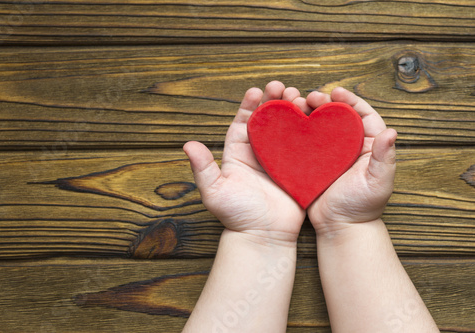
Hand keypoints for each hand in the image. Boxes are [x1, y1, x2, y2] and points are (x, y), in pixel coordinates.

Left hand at [184, 81, 306, 244]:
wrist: (263, 238)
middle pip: (267, 120)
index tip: (256, 90)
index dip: (249, 105)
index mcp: (239, 153)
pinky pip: (304, 147)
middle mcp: (259, 153)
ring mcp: (280, 161)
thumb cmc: (236, 216)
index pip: (243, 122)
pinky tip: (316, 118)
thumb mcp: (214, 191)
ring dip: (293, 111)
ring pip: (287, 129)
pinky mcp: (298, 170)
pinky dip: (310, 132)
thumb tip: (187, 144)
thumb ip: (203, 168)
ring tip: (300, 97)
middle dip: (273, 101)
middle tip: (281, 87)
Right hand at [306, 87, 396, 235]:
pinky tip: (287, 123)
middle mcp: (347, 147)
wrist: (340, 228)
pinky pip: (304, 142)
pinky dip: (296, 131)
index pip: (362, 115)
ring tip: (297, 104)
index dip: (351, 100)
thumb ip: (384, 158)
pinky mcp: (311, 163)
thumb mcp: (377, 182)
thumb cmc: (362, 207)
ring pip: (319, 126)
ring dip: (309, 112)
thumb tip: (392, 131)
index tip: (337, 91)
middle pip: (338, 116)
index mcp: (366, 146)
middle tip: (312, 96)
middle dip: (325, 102)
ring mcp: (328, 155)